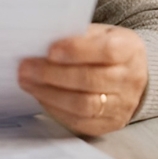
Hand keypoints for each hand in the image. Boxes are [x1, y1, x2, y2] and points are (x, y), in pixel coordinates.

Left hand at [17, 23, 147, 136]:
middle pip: (91, 80)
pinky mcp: (110, 124)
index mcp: (130, 50)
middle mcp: (130, 80)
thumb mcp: (100, 34)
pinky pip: (80, 121)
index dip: (77, 51)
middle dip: (53, 74)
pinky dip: (56, 108)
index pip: (107, 51)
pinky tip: (40, 95)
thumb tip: (41, 43)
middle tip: (26, 68)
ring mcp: (122, 105)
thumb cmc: (106, 49)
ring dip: (50, 94)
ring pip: (84, 105)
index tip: (50, 50)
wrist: (131, 74)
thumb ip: (77, 36)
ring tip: (27, 82)